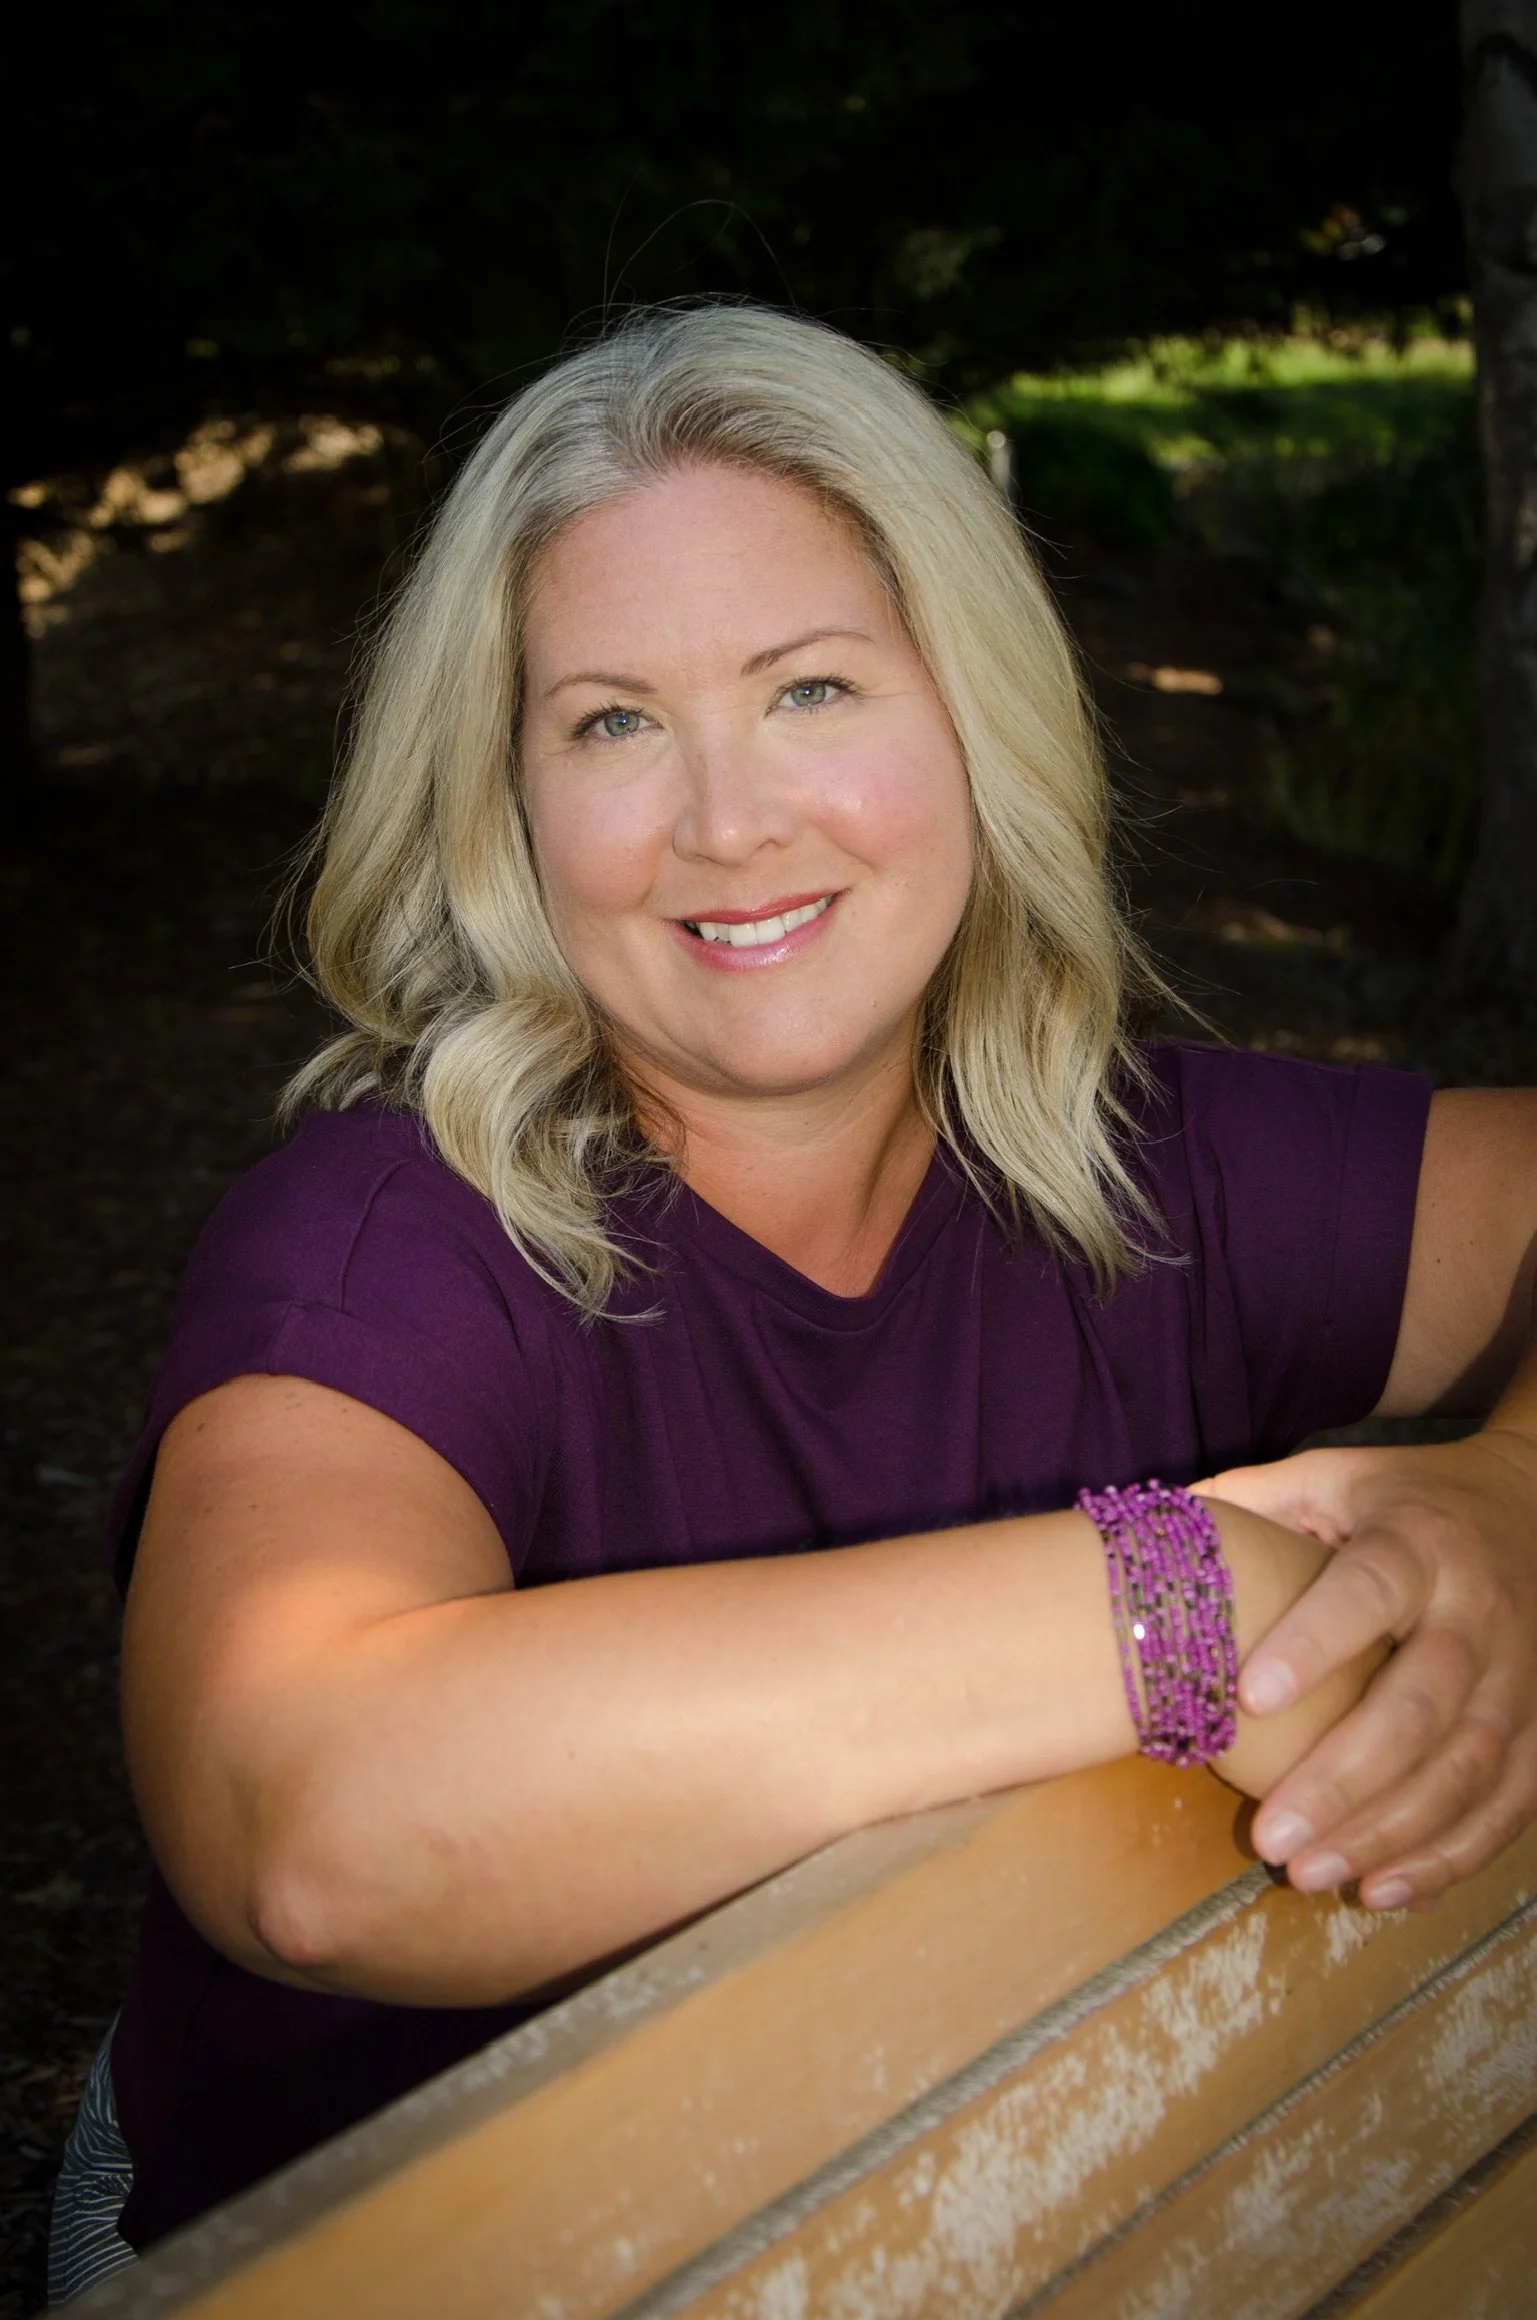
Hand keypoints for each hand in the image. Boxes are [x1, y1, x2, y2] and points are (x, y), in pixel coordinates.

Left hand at [1202, 1428, 1536, 1908]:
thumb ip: (1251, 1500)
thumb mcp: (1332, 1478)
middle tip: (1269, 1837)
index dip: (1314, 1642)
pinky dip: (1450, 1855)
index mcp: (1418, 1542)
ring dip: (1388, 1833)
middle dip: (1342, 1779)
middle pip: (1419, 1705)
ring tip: (1307, 1872)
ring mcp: (1522, 1674)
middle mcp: (1478, 1609)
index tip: (1248, 1697)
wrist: (1536, 1505)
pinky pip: (1507, 1803)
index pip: (1367, 1591)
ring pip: (1465, 1769)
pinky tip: (1383, 1890)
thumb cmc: (1403, 1499)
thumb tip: (1151, 1522)